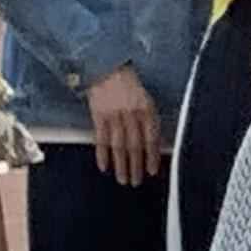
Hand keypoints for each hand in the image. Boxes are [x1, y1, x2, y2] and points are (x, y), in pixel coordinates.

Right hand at [83, 68, 162, 184]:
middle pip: (135, 146)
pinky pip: (101, 139)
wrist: (107, 68)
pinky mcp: (98, 116)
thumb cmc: (129, 86)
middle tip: (136, 182)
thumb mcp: (146, 100)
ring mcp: (114, 116)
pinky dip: (102, 154)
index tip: (152, 171)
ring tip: (123, 180)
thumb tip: (152, 145)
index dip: (152, 157)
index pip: (152, 139)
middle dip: (136, 167)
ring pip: (119, 146)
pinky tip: (104, 167)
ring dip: (121, 165)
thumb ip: (149, 120)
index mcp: (147, 111)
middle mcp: (132, 115)